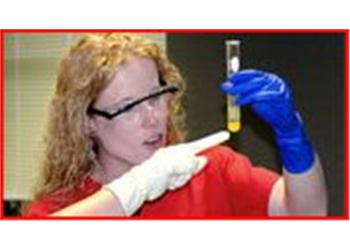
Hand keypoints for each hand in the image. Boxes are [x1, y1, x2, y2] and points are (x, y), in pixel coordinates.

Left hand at [105, 131, 229, 214]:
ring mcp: (175, 165)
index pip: (202, 143)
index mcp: (181, 149)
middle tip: (179, 173)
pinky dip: (177, 183)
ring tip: (171, 178)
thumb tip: (203, 160)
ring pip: (189, 174)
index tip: (226, 134)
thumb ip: (194, 162)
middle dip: (190, 170)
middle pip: (196, 163)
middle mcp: (178, 155)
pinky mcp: (171, 175)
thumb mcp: (181, 164)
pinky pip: (182, 180)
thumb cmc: (158, 170)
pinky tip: (168, 183)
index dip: (215, 139)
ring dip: (182, 178)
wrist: (143, 183)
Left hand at [220, 69, 314, 173]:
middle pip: (253, 79)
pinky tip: (240, 102)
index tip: (229, 78)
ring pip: (256, 86)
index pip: (253, 73)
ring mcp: (278, 87)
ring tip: (232, 95)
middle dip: (238, 83)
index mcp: (268, 78)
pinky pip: (261, 96)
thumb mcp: (253, 99)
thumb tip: (228, 86)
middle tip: (226, 87)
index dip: (240, 75)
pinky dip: (249, 98)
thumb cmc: (270, 109)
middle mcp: (274, 80)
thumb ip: (243, 92)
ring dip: (242, 91)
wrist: (283, 122)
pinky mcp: (280, 96)